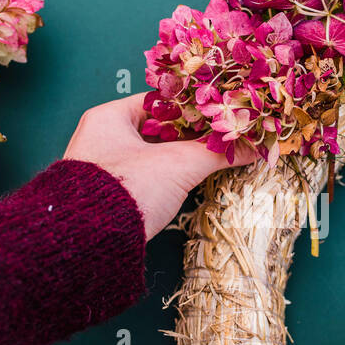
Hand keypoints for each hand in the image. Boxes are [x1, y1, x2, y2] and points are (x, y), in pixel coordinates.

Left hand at [63, 94, 252, 237]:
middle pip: (157, 129)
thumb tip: (252, 146)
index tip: (220, 112)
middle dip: (190, 134)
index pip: (159, 101)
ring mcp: (104, 169)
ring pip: (152, 155)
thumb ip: (216, 153)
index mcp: (109, 117)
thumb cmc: (128, 191)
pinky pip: (146, 177)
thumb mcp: (178, 165)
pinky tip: (191, 180)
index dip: (193, 106)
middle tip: (222, 135)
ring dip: (180, 157)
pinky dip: (169, 177)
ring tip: (213, 156)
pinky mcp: (110, 196)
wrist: (92, 243)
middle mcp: (101, 139)